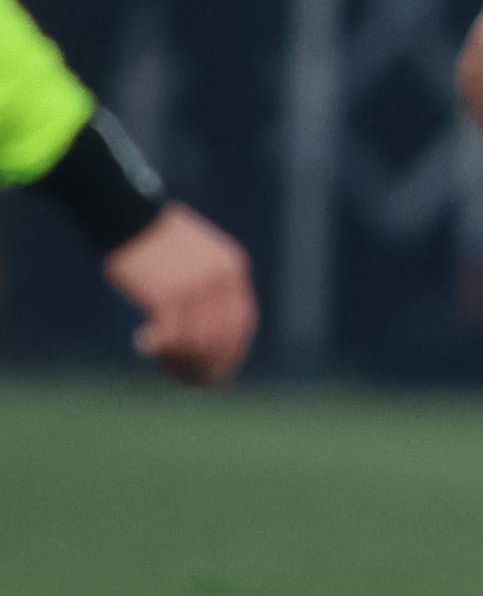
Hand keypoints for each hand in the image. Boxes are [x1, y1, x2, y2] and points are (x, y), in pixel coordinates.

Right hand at [103, 202, 256, 383]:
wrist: (127, 214)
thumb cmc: (155, 237)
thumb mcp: (197, 254)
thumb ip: (209, 286)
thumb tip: (205, 333)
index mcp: (232, 268)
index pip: (241, 323)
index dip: (231, 353)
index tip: (218, 372)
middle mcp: (220, 280)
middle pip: (221, 339)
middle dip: (207, 366)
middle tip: (189, 381)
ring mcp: (195, 289)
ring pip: (196, 343)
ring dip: (181, 362)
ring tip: (165, 368)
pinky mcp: (166, 296)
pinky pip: (170, 337)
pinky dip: (159, 350)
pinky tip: (144, 349)